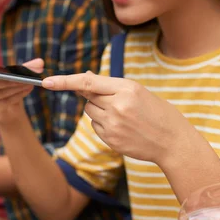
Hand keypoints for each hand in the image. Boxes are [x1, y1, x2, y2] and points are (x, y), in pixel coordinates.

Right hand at [0, 59, 43, 125]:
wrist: (7, 108)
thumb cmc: (6, 86)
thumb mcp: (12, 74)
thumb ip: (25, 67)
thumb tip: (40, 63)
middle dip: (5, 79)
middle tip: (21, 76)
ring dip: (15, 87)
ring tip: (29, 82)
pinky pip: (5, 102)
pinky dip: (17, 95)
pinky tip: (27, 89)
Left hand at [43, 71, 187, 164]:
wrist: (173, 141)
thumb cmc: (157, 112)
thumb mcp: (138, 91)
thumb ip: (111, 85)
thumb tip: (86, 77)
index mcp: (126, 88)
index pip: (88, 81)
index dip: (65, 81)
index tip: (46, 82)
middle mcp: (117, 106)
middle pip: (88, 97)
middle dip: (97, 97)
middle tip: (119, 103)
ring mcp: (113, 125)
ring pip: (90, 112)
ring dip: (100, 111)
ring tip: (124, 116)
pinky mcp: (111, 140)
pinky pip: (96, 126)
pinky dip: (104, 125)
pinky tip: (123, 128)